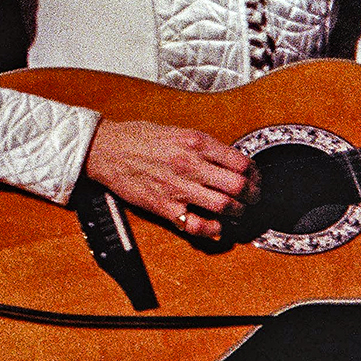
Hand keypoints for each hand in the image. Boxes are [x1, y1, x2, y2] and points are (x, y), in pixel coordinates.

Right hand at [84, 119, 258, 239]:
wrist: (106, 149)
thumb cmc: (138, 137)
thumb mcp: (177, 130)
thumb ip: (203, 146)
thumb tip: (228, 161)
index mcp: (196, 142)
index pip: (241, 162)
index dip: (254, 174)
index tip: (253, 178)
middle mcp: (191, 164)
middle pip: (238, 186)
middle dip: (251, 196)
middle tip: (251, 198)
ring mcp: (178, 187)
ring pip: (224, 206)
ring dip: (237, 212)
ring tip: (236, 212)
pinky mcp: (164, 206)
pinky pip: (197, 225)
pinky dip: (213, 230)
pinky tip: (216, 227)